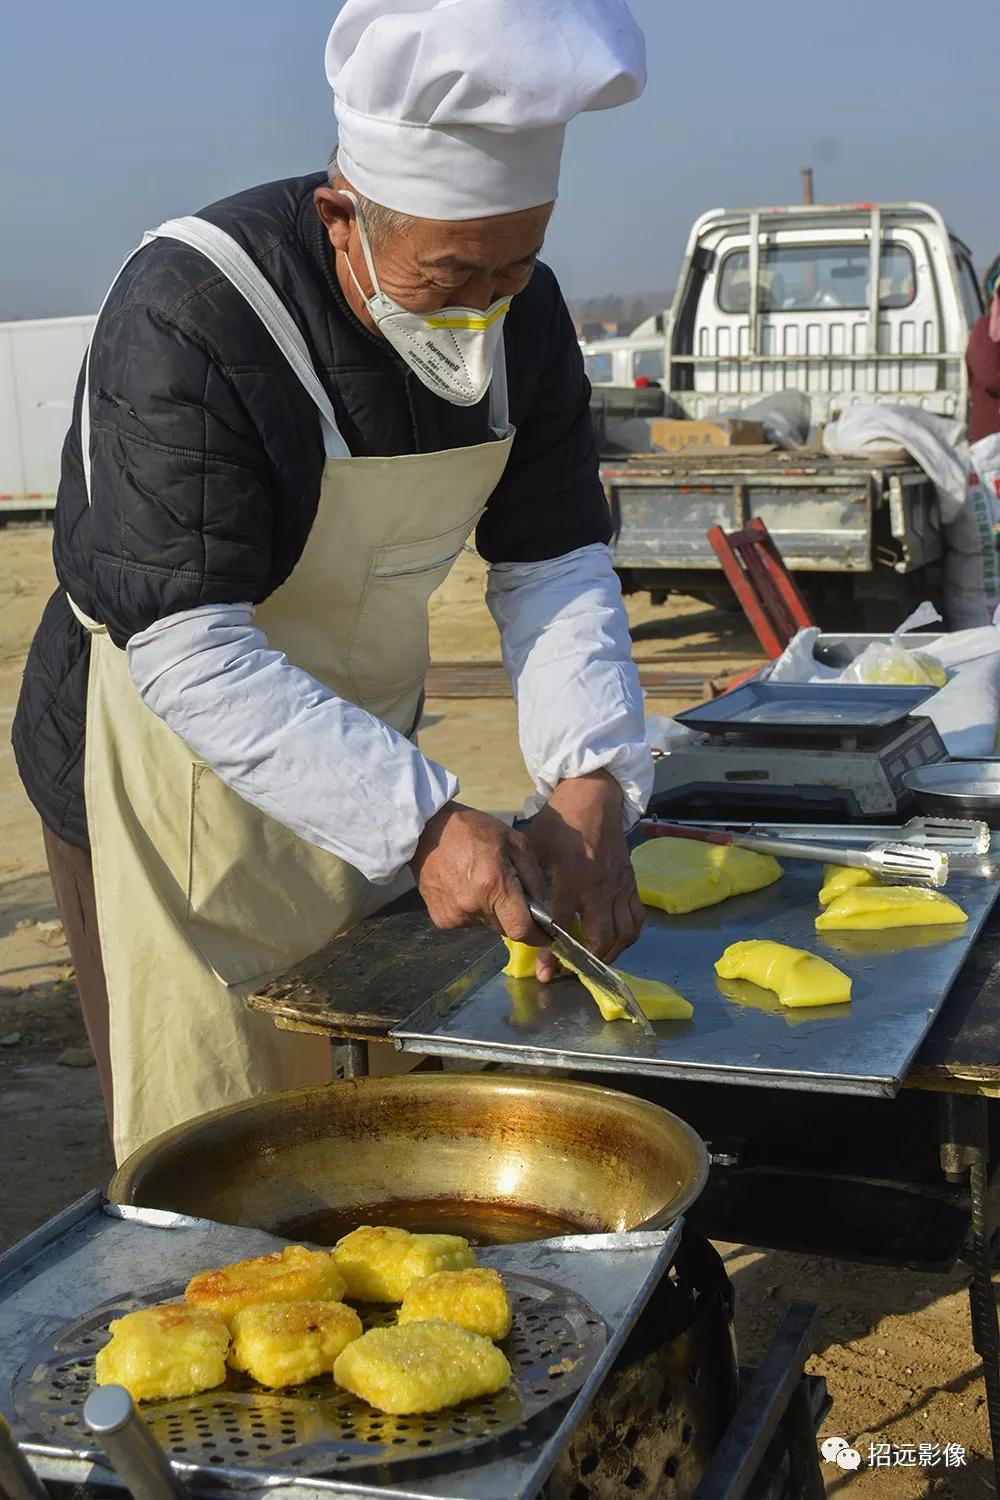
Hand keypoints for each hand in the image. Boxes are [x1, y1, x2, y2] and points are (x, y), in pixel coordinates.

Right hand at [411, 802, 548, 942]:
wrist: (426, 830)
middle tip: (508, 891)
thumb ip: (533, 875)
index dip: (537, 936)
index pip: (521, 929)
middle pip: (505, 928)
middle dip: (513, 916)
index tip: (546, 935)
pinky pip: (467, 921)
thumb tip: (543, 904)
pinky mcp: (441, 919)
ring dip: (491, 911)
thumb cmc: (473, 830)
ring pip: (486, 924)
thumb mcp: (514, 841)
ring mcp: (455, 916)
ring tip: (481, 883)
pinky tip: (464, 887)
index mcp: (494, 887)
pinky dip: (472, 910)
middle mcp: (474, 907)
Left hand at [525, 771, 643, 981]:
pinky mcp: (631, 882)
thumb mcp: (535, 847)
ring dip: (609, 954)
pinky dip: (627, 936)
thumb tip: (520, 913)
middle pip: (600, 937)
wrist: (593, 796)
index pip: (563, 925)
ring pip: (624, 933)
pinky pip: (637, 918)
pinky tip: (613, 941)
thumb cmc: (559, 821)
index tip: (545, 972)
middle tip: (569, 970)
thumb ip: (529, 881)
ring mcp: (619, 885)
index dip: (553, 953)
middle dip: (585, 961)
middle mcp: (600, 885)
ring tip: (592, 961)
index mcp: (573, 876)